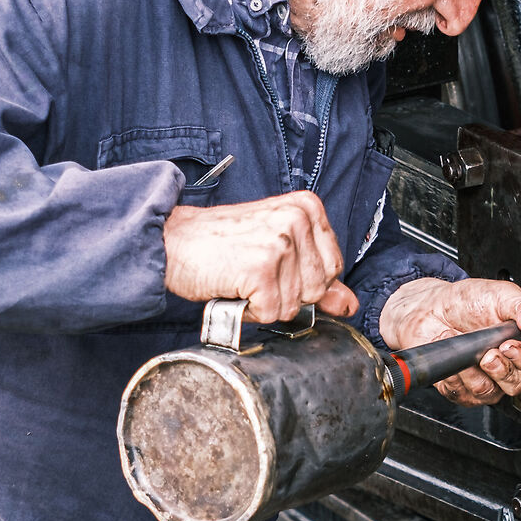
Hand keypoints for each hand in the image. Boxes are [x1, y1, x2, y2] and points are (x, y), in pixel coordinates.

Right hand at [164, 193, 359, 322]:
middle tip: (252, 272)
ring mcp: (281, 242)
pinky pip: (271, 313)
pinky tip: (233, 288)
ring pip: (295, 305)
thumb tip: (349, 304)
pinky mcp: (262, 268)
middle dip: (285, 294)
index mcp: (307, 207)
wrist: (171, 241)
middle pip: (318, 289)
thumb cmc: (219, 244)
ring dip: (264, 303)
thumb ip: (315, 275)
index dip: (302, 279)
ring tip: (240, 278)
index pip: (333, 267)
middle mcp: (298, 219)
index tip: (271, 265)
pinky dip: (249, 311)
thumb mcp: (275, 249)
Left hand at [380, 277, 520, 404]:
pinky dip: (454, 376)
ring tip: (465, 348)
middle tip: (489, 353)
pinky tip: (452, 355)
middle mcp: (506, 366)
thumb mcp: (502, 294)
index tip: (509, 344)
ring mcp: (483, 380)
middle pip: (517, 385)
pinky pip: (462, 394)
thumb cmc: (468, 301)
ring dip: (474, 371)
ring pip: (489, 393)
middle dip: (502, 371)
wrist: (432, 307)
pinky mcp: (460, 389)